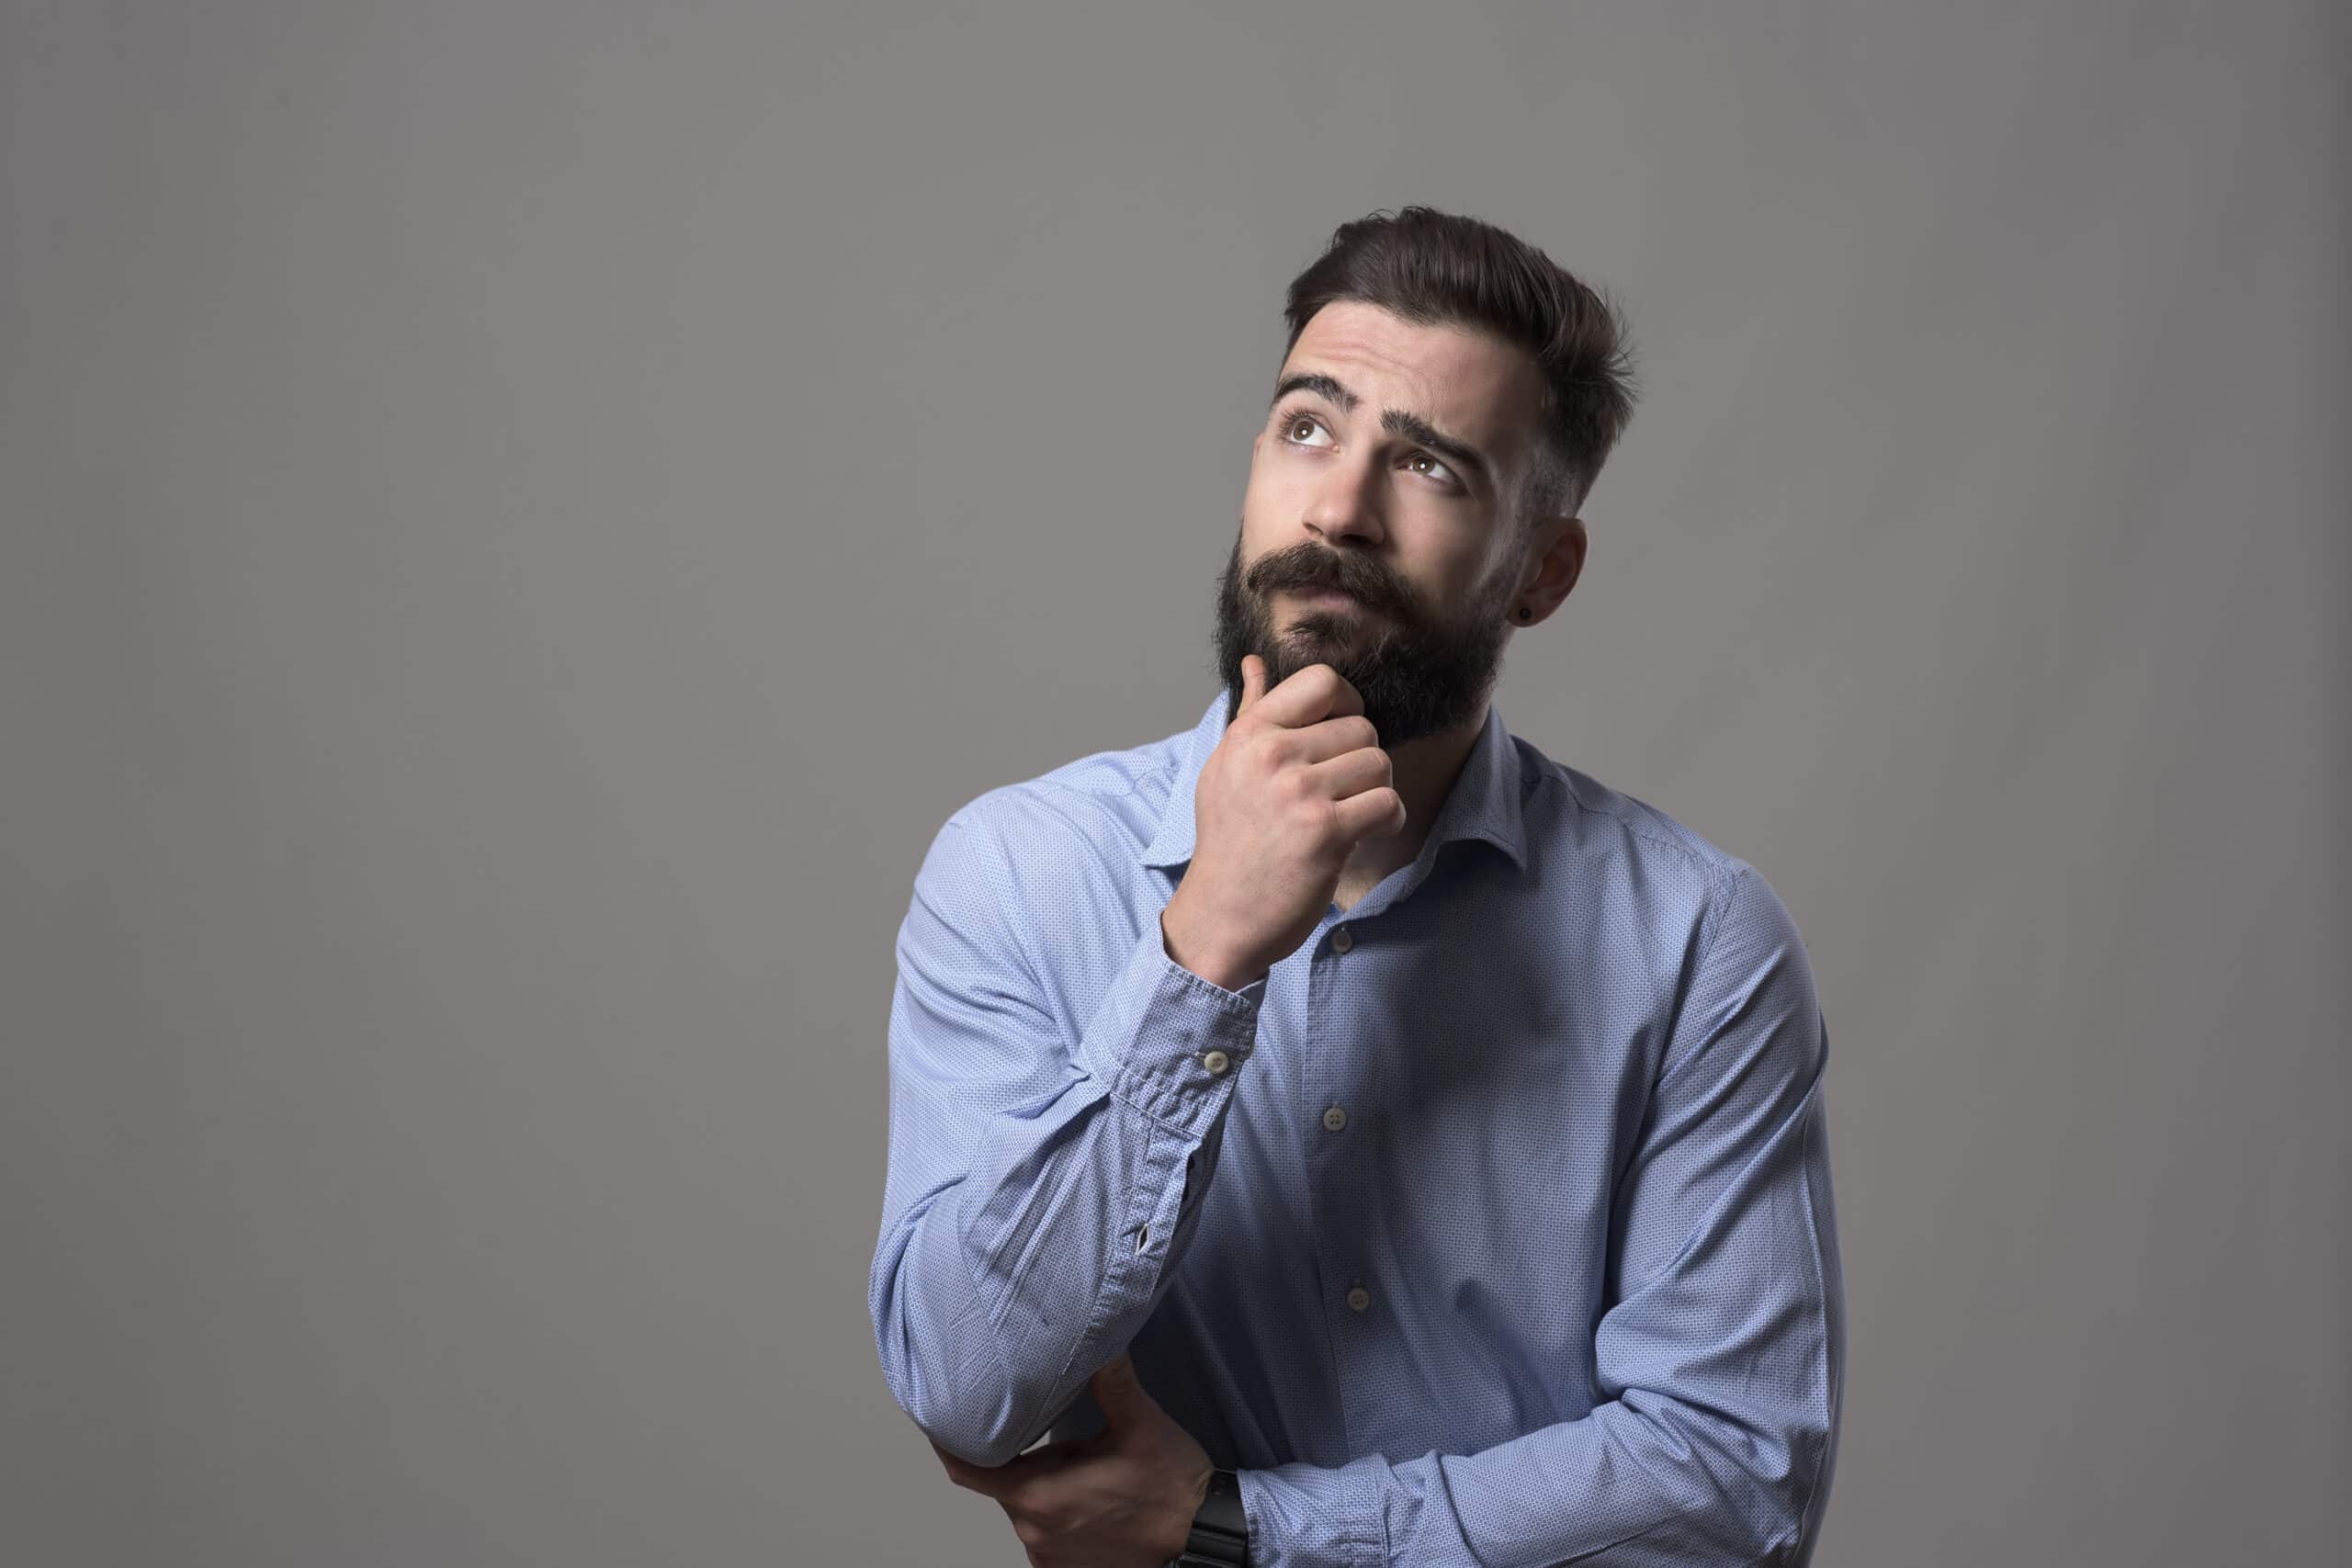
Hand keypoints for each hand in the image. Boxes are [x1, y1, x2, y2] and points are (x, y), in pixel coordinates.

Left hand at [930, 1352, 1216, 1567]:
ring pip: (1023, 1505)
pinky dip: (1053, 1506)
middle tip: (1042, 1422)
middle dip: (1016, 1452)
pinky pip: (1042, 1529)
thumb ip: (1110, 1379)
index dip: (946, 1441)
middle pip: (1000, 1482)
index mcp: (1039, 1495)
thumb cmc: (1172, 1485)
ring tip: (1075, 1457)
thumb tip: (1098, 1336)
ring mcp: (1048, 1556)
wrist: (1204, 1536)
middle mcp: (1034, 1532)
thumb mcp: (1140, 1423)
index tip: (938, 1415)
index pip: (966, 1469)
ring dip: (1038, 1480)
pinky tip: (1085, 1490)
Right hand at [1161, 655, 1405, 988]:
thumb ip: (1249, 712)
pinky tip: (1364, 836)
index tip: (1341, 737)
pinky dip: (1388, 822)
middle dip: (1362, 762)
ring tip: (1350, 817)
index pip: (1322, 681)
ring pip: (1378, 764)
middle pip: (1361, 728)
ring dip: (1376, 793)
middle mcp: (1270, 756)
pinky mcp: (1324, 832)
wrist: (1219, 916)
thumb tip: (1254, 662)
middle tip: (1341, 795)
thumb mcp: (1226, 768)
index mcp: (1249, 735)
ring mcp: (1297, 792)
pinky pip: (1388, 803)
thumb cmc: (1229, 842)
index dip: (1347, 704)